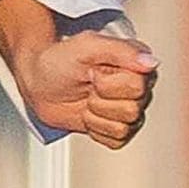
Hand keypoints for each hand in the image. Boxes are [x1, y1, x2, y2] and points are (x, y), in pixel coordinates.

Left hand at [14, 31, 158, 149]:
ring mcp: (130, 110)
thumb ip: (119, 49)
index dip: (107, 83)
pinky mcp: (118, 129)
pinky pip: (115, 141)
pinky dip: (95, 129)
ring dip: (95, 115)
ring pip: (123, 128)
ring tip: (86, 99)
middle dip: (99, 100)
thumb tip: (150, 62)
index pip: (137, 86)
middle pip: (131, 110)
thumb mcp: (85, 46)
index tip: (92, 71)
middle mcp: (139, 88)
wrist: (38, 82)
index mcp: (136, 65)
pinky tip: (87, 114)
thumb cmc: (59, 61)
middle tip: (88, 86)